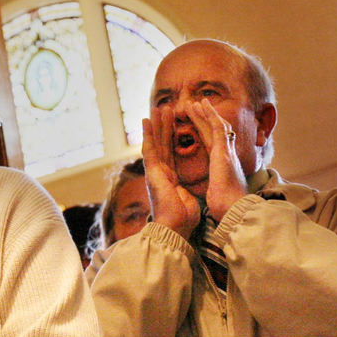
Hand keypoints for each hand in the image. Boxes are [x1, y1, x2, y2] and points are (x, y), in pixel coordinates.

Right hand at [142, 106, 200, 239]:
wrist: (176, 228)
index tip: (175, 125)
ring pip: (156, 143)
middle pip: (164, 145)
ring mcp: (155, 172)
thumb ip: (186, 189)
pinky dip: (148, 134)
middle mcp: (161, 174)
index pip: (172, 154)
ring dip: (157, 125)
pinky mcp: (152, 172)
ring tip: (158, 108)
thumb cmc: (184, 219)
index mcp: (171, 180)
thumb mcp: (188, 198)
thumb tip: (190, 190)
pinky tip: (146, 120)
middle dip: (165, 127)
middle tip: (166, 109)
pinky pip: (150, 148)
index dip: (173, 139)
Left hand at [186, 99, 246, 219]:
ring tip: (194, 102)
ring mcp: (227, 151)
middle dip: (204, 120)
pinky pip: (216, 126)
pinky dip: (209, 114)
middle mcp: (227, 156)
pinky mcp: (224, 150)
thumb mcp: (218, 194)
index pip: (213, 146)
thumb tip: (214, 191)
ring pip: (215, 126)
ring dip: (204, 113)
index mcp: (224, 167)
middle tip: (195, 108)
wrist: (232, 209)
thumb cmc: (225, 207)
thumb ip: (217, 187)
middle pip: (214, 133)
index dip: (205, 134)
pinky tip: (201, 104)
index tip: (198, 125)